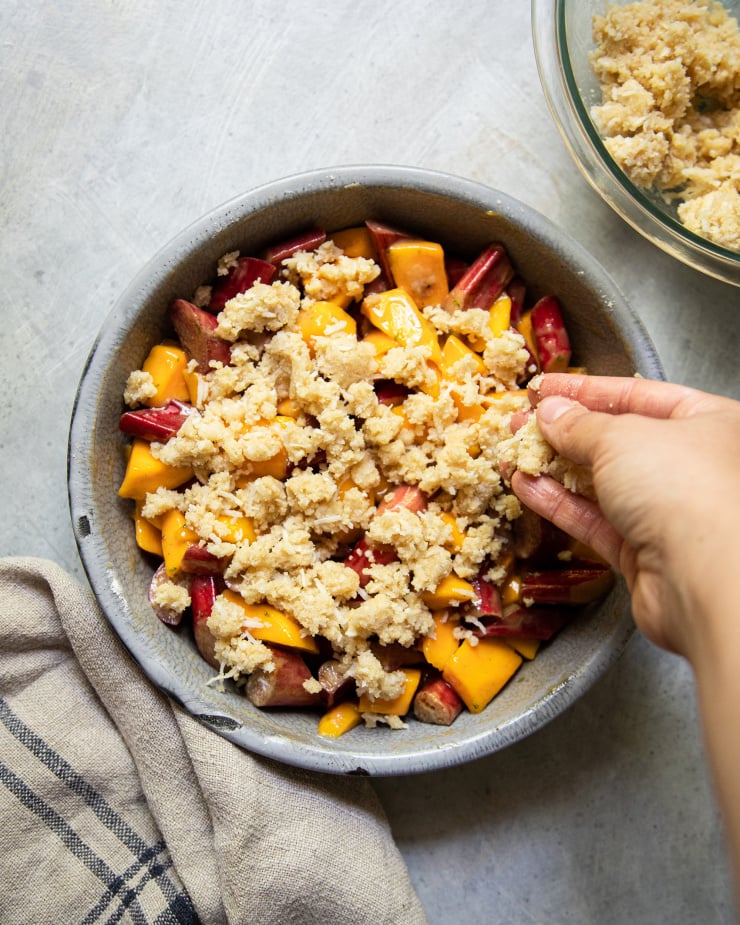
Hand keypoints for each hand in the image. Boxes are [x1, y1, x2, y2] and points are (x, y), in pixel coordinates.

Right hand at [510, 374, 739, 658]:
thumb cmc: (688, 490)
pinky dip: (560, 504)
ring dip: (554, 469)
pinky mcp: (645, 553)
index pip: (640, 396)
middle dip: (564, 432)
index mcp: (710, 423)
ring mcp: (670, 512)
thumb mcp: (622, 437)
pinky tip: (528, 488)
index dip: (587, 390)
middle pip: (618, 441)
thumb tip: (551, 413)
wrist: (705, 578)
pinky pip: (595, 520)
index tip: (547, 388)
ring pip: (602, 484)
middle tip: (524, 423)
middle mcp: (695, 466)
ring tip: (515, 454)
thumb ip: (580, 424)